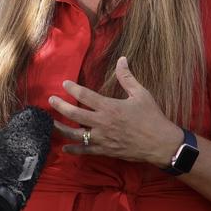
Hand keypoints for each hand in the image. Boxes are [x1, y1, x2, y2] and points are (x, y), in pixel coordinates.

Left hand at [49, 57, 182, 165]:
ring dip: (61, 128)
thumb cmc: (152, 117)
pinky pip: (85, 151)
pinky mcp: (105, 150)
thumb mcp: (141, 94)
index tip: (64, 84)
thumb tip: (122, 59)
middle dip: (60, 106)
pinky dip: (73, 150)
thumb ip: (127, 77)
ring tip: (50, 122)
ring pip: (75, 134)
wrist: (159, 143)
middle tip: (51, 100)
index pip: (85, 95)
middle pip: (74, 114)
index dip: (72, 89)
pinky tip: (65, 147)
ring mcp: (102, 138)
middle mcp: (102, 123)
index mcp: (110, 107)